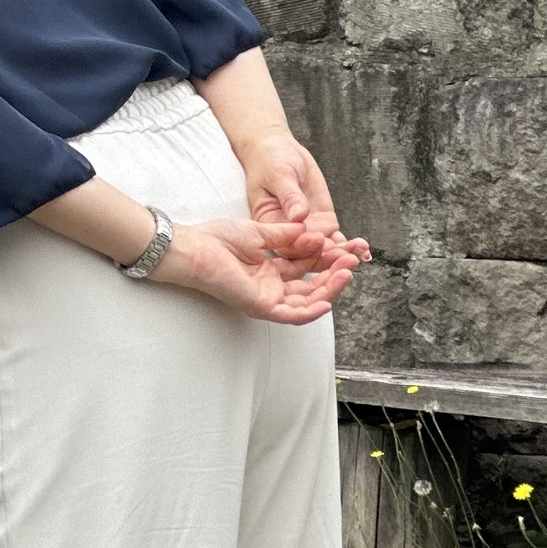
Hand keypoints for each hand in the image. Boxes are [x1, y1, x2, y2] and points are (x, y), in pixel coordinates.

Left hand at [152, 217, 355, 323]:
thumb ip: (287, 236)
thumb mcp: (259, 233)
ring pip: (307, 300)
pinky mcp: (260, 306)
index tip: (347, 245)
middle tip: (353, 260)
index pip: (307, 266)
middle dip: (335, 273)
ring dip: (329, 288)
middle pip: (312, 285)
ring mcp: (267, 298)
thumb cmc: (216, 239)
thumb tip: (313, 234)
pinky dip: (309, 311)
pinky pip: (290, 315)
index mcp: (270, 270)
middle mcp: (272, 287)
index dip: (328, 257)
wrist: (192, 248)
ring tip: (346, 272)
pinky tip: (326, 302)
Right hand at [237, 128, 371, 271]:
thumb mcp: (278, 175)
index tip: (319, 238)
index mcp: (269, 224)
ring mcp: (308, 229)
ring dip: (343, 253)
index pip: (286, 242)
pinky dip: (350, 246)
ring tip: (359, 249)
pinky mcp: (324, 223)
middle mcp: (288, 232)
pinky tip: (364, 251)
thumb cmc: (269, 161)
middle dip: (328, 256)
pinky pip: (337, 239)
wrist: (280, 151)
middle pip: (308, 253)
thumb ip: (289, 195)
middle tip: (346, 254)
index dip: (302, 244)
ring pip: (326, 249)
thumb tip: (299, 215)